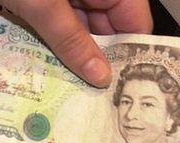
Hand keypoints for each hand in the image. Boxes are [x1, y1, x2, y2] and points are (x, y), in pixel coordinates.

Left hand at [0, 0, 152, 87]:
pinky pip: (61, 23)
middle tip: (88, 97)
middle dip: (95, 62)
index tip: (119, 90)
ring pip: (83, 30)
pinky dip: (54, 41)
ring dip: (71, 56)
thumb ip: (71, 41)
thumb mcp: (44, 5)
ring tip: (66, 87)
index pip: (136, 24)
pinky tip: (46, 65)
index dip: (128, 57)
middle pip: (109, 31)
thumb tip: (100, 76)